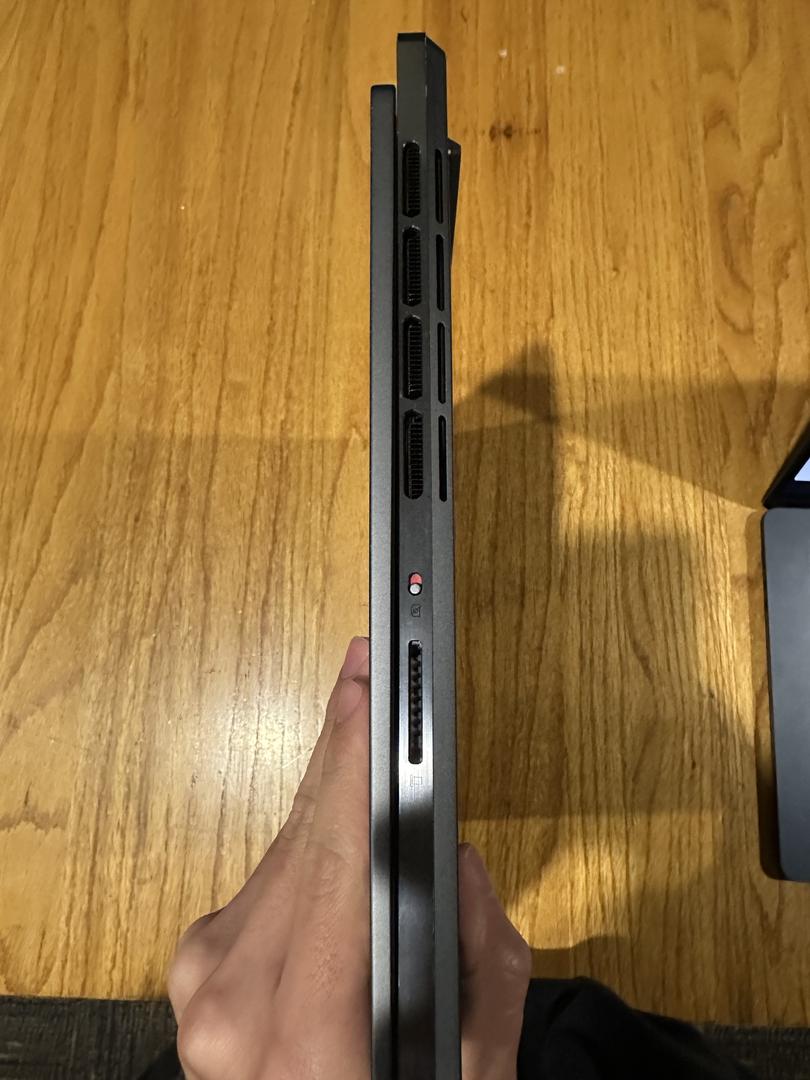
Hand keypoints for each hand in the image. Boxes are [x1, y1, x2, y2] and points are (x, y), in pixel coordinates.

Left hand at [169, 636, 530, 1078]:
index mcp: (298, 1031)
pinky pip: (270, 880)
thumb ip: (483, 968)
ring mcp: (198, 980)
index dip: (355, 760)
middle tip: (369, 667)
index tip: (370, 687)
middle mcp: (226, 996)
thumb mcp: (472, 1078)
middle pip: (304, 836)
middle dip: (345, 748)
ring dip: (333, 793)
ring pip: (286, 850)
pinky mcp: (194, 964)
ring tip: (368, 734)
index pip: (335, 857)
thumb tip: (456, 861)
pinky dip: (315, 844)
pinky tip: (343, 816)